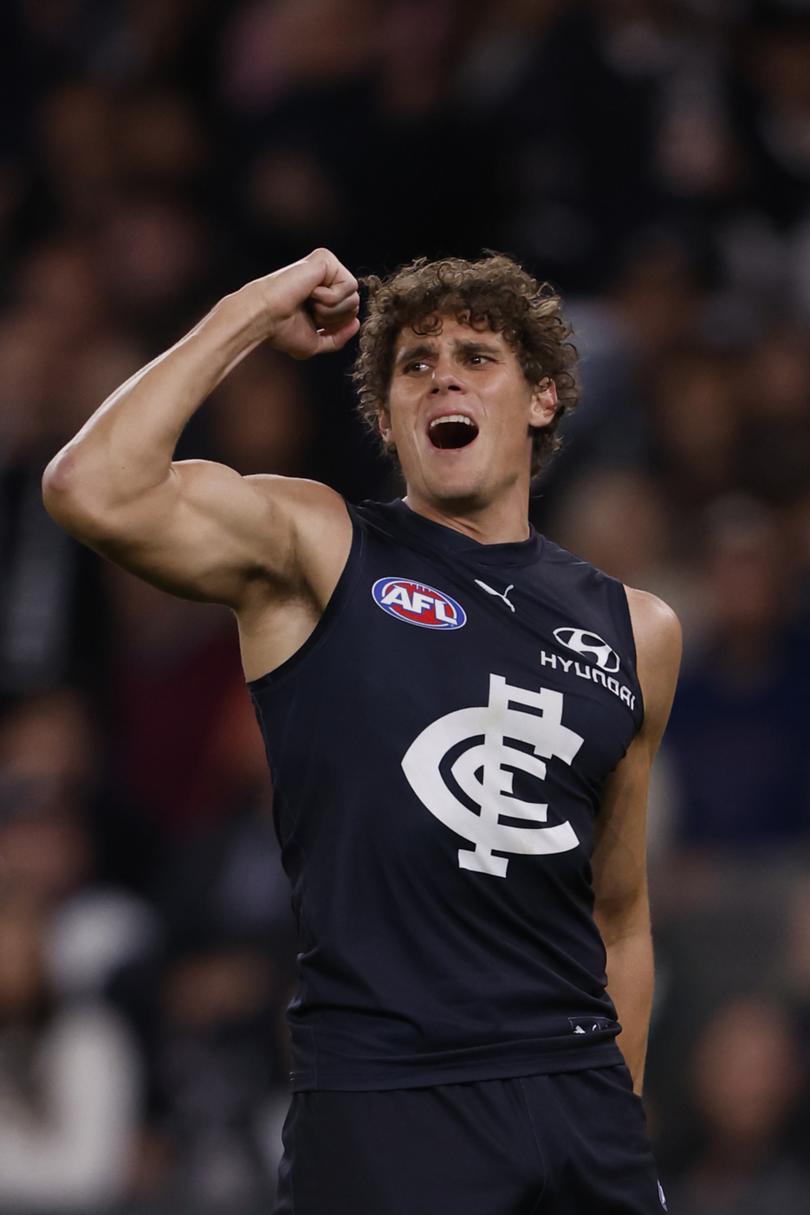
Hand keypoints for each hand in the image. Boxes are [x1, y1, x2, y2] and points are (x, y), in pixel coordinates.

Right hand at [243, 248, 359, 359]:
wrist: (265, 316)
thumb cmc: (282, 330)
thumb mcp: (314, 342)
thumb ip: (337, 338)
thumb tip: (357, 323)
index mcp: (322, 295)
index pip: (349, 313)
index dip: (335, 325)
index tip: (311, 321)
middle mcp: (325, 278)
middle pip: (355, 305)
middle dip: (334, 318)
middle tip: (310, 312)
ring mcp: (326, 266)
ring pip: (354, 297)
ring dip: (331, 309)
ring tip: (309, 302)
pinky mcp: (326, 258)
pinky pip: (349, 286)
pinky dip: (329, 297)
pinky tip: (309, 291)